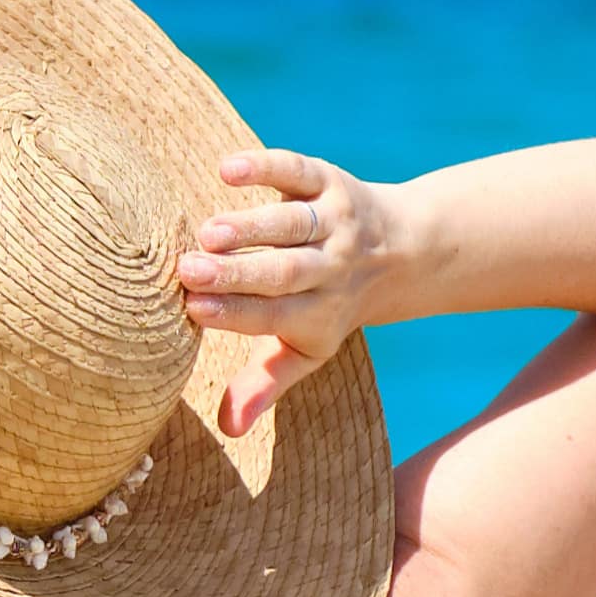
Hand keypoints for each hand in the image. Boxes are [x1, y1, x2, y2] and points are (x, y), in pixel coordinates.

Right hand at [176, 149, 397, 440]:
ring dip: (251, 227)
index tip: (193, 310)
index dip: (235, 313)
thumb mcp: (307, 349)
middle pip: (284, 271)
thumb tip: (229, 429)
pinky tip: (227, 170)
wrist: (406, 251)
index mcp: (319, 312)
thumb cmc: (331, 306)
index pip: (273, 315)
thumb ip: (266, 383)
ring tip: (209, 232)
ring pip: (292, 223)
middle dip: (238, 273)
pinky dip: (266, 167)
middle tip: (188, 270)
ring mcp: (333, 220)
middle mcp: (331, 266)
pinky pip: (297, 171)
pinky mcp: (328, 180)